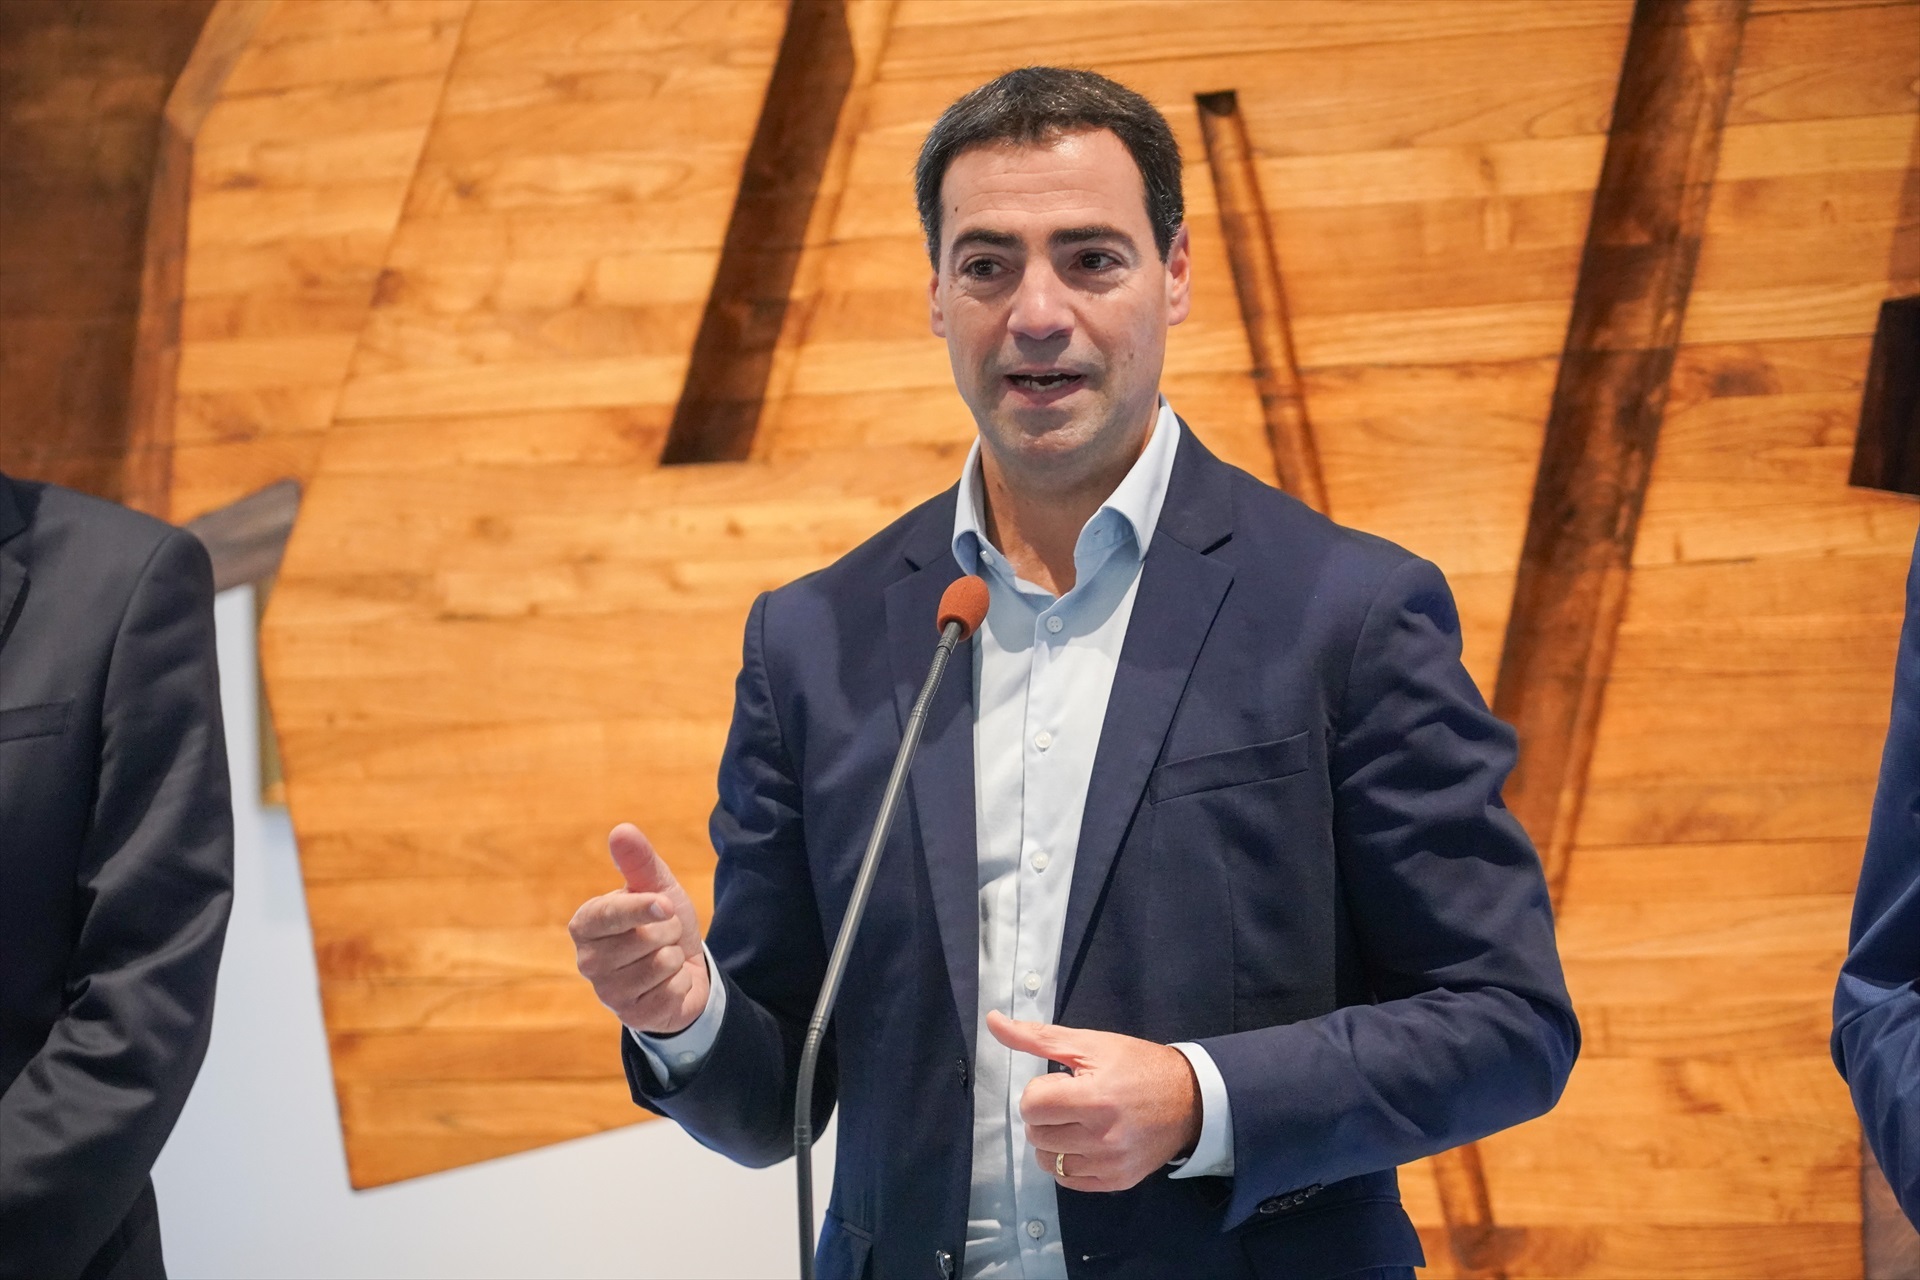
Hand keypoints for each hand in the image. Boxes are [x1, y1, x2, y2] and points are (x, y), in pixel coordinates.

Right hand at [568, 823, 710, 1034]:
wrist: (683, 968)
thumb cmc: (662, 922)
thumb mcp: (656, 887)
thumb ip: (638, 861)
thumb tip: (621, 830)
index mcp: (585, 924)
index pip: (606, 914)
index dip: (640, 908)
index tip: (667, 904)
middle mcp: (587, 960)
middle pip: (643, 939)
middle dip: (670, 931)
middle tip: (664, 934)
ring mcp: (607, 992)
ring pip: (660, 965)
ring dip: (675, 956)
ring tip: (665, 955)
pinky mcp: (631, 1017)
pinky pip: (671, 991)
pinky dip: (680, 983)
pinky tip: (668, 983)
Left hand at [986, 1009, 1201, 1193]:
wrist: (1190, 1099)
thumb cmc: (1137, 1065)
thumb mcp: (1090, 1044)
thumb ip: (1037, 1037)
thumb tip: (992, 1021)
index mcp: (1094, 1098)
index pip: (1031, 1106)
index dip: (1039, 1091)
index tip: (1061, 1083)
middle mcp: (1101, 1137)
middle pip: (1036, 1134)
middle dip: (1045, 1115)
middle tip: (1071, 1101)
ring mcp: (1110, 1164)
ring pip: (1047, 1161)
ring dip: (1053, 1140)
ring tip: (1077, 1122)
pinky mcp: (1117, 1182)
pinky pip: (1067, 1180)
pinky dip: (1067, 1162)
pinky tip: (1085, 1142)